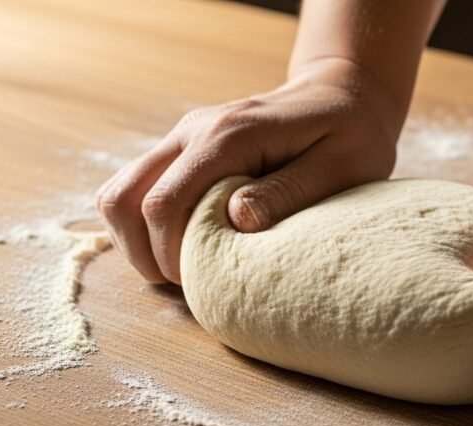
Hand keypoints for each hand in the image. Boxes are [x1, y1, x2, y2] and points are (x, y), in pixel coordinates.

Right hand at [97, 58, 401, 283]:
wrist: (344, 93)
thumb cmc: (352, 135)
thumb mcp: (340, 168)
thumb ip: (288, 191)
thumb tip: (236, 219)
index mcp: (228, 136)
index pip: (164, 203)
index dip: (170, 254)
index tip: (204, 284)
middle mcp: (194, 130)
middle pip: (124, 198)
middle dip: (144, 253)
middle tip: (188, 285)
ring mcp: (184, 136)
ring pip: (121, 192)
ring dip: (137, 239)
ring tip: (181, 269)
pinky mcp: (186, 147)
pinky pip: (140, 187)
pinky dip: (146, 223)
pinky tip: (184, 245)